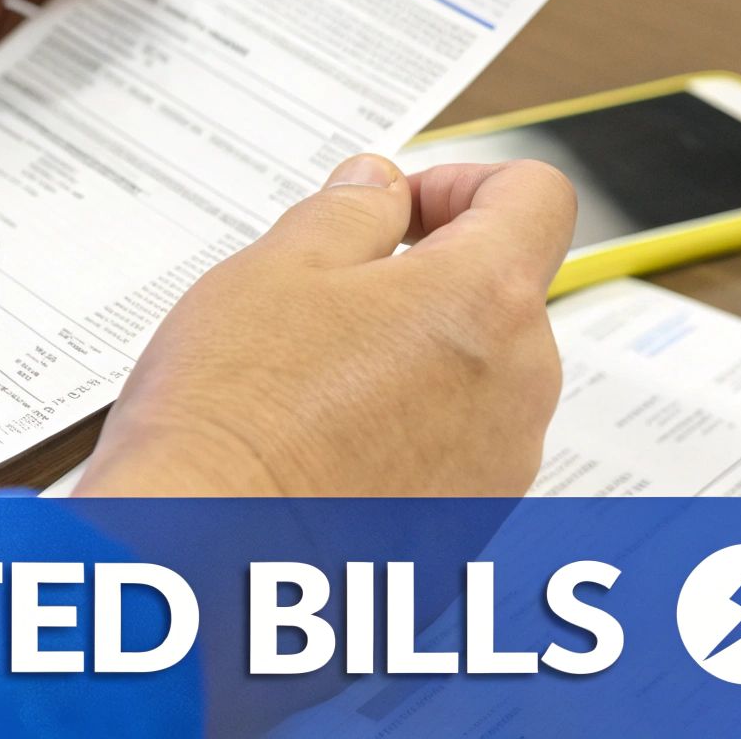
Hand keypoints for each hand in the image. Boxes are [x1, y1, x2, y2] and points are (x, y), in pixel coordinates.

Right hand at [74, 155, 577, 497]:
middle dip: (422, 281)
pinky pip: (449, 457)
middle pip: (500, 296)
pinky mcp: (462, 533)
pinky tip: (315, 449)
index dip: (462, 182)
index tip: (399, 206)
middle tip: (321, 299)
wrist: (206, 559)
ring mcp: (498, 471)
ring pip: (472, 381)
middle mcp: (518, 390)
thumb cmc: (233, 418)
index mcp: (484, 303)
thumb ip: (347, 211)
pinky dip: (397, 438)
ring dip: (408, 363)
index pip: (534, 198)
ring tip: (305, 386)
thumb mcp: (275, 269)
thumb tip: (379, 190)